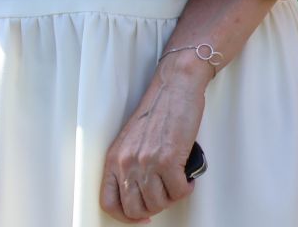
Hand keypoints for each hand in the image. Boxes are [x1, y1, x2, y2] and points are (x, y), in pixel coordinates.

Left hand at [101, 56, 209, 222]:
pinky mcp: (169, 159)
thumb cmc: (159, 108)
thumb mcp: (133, 138)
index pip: (109, 203)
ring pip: (158, 203)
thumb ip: (131, 162)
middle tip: (166, 197)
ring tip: (179, 184)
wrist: (176, 85)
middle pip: (135, 209)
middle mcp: (126, 163)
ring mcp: (147, 162)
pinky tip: (188, 178)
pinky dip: (186, 189)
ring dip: (172, 198)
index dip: (126, 217)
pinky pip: (179, 191)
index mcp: (114, 159)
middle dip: (154, 209)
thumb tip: (142, 187)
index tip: (141, 216)